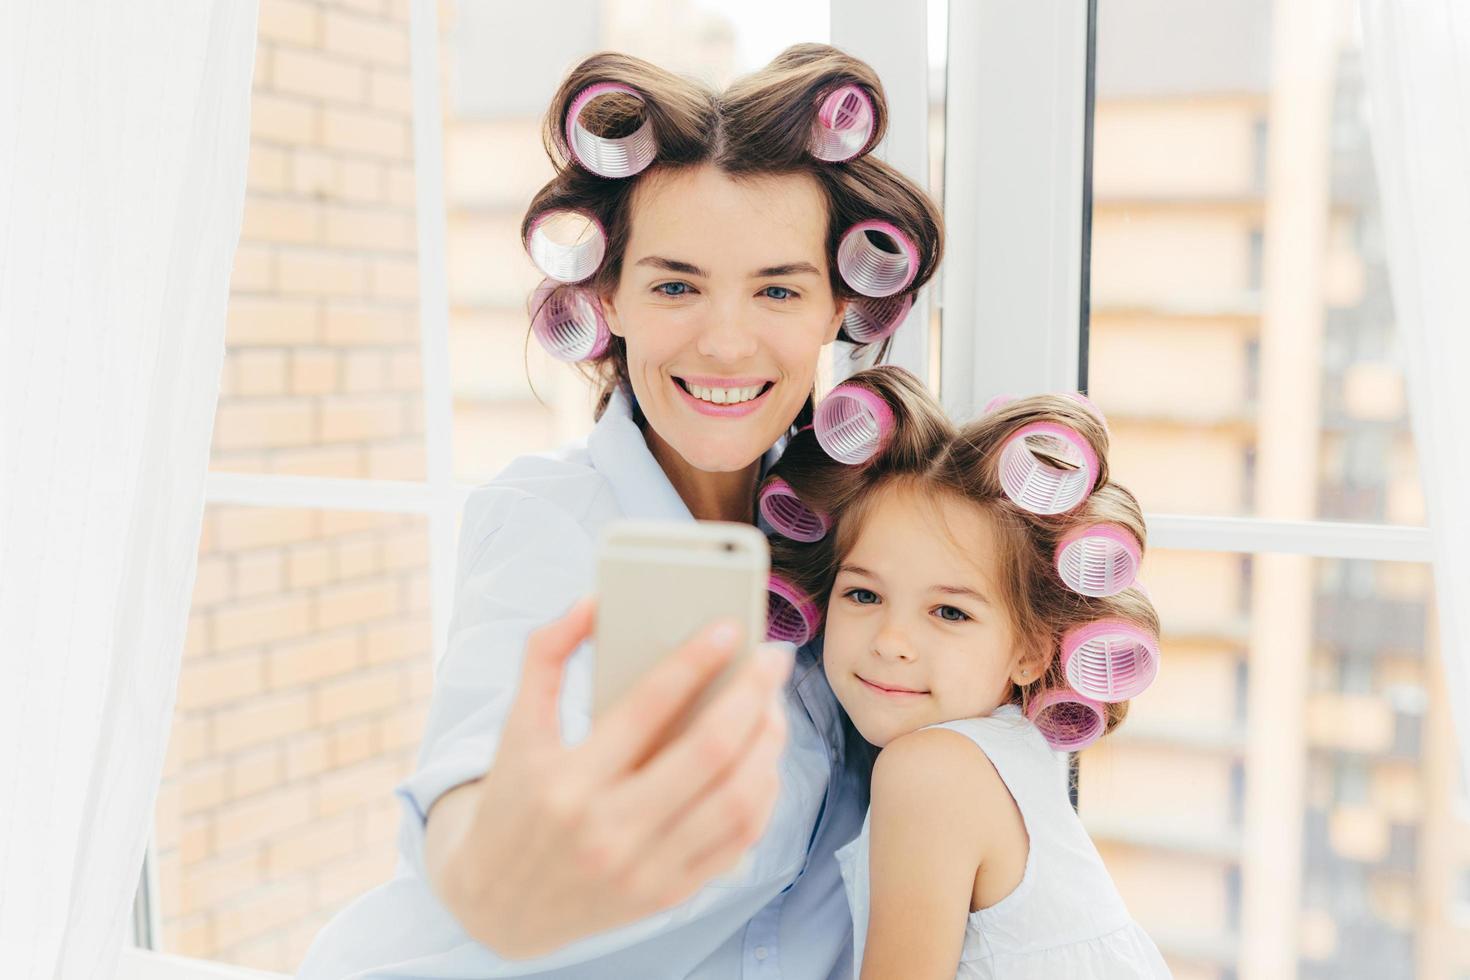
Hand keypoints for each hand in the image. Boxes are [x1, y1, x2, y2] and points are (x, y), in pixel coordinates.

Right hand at [427, 596, 793, 958]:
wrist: (496, 904)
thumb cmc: (515, 798)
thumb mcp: (514, 725)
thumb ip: (546, 654)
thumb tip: (595, 600)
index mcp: (567, 780)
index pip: (647, 705)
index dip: (696, 659)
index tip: (730, 627)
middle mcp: (607, 829)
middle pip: (707, 751)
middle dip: (752, 694)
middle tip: (774, 659)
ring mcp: (643, 869)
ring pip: (735, 798)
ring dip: (768, 744)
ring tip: (774, 706)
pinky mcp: (668, 895)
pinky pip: (739, 841)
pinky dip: (763, 794)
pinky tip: (764, 759)